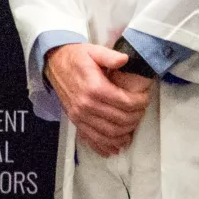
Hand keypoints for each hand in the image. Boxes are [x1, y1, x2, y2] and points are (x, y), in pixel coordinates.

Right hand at [45, 42, 154, 156]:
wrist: (54, 64)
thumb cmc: (76, 57)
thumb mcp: (93, 51)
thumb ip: (110, 56)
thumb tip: (125, 60)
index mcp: (94, 87)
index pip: (125, 103)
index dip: (140, 103)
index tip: (145, 98)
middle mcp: (86, 104)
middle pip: (120, 120)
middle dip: (136, 118)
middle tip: (141, 111)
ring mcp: (80, 115)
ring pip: (109, 133)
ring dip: (124, 134)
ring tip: (133, 128)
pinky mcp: (75, 121)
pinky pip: (92, 139)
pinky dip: (105, 146)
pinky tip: (115, 147)